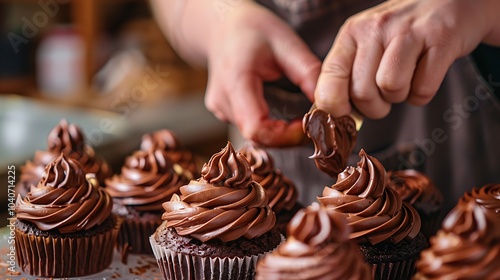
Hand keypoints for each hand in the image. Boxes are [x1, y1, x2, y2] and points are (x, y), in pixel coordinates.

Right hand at [204, 2, 320, 146]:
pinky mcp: (223, 112)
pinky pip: (249, 129)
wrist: (225, 27)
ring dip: (280, 135)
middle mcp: (223, 99)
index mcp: (236, 80)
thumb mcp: (287, 42)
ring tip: (301, 121)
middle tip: (312, 126)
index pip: (256, 127)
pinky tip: (284, 118)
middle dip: (288, 137)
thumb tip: (328, 105)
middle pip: (257, 136)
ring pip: (253, 136)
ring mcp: (220, 109)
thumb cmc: (254, 30)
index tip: (307, 126)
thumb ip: (308, 73)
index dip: (284, 135)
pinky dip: (270, 128)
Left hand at [315, 0, 497, 118]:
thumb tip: (331, 112)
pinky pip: (423, 89)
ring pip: (391, 88)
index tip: (343, 116)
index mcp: (352, 32)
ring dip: (399, 97)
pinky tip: (424, 77)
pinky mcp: (440, 40)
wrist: (449, 0)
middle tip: (384, 97)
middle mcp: (376, 29)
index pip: (330, 77)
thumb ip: (347, 72)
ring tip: (405, 81)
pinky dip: (422, 94)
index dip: (334, 106)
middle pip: (362, 92)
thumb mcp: (366, 42)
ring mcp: (409, 33)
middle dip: (374, 108)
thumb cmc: (402, 30)